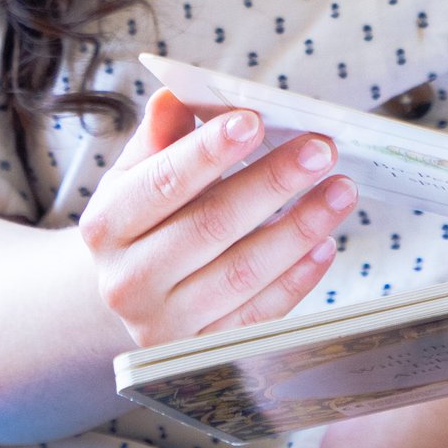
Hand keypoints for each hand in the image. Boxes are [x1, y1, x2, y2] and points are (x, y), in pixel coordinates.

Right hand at [76, 88, 357, 344]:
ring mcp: (165, 326)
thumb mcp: (139, 174)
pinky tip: (325, 243)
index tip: (253, 120)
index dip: (208, 151)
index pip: (162, 183)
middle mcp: (128, 282)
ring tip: (340, 189)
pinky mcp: (204, 352)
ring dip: (300, 227)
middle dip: (272, 182)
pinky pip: (260, 316)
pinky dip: (298, 279)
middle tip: (321, 148)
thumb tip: (177, 94)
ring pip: (242, 274)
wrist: (133, 295)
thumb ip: (161, 135)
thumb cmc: (146, 219)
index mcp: (107, 226)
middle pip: (210, 226)